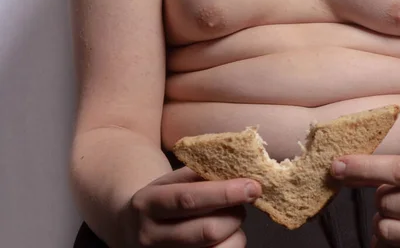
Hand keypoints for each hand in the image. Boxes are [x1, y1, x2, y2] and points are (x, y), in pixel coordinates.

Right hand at [124, 167, 260, 246]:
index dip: (224, 193)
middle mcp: (151, 236)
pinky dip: (232, 244)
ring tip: (229, 218)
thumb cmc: (164, 197)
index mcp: (149, 204)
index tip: (252, 186)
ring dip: (235, 231)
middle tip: (241, 201)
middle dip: (235, 213)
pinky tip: (225, 235)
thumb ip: (202, 174)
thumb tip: (242, 173)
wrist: (133, 226)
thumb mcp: (172, 180)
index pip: (189, 199)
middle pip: (209, 229)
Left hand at [331, 155, 399, 247]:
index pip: (399, 170)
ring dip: (382, 222)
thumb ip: (394, 170)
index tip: (337, 165)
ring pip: (387, 228)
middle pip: (388, 201)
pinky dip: (386, 242)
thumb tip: (343, 169)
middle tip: (393, 198)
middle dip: (380, 199)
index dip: (364, 167)